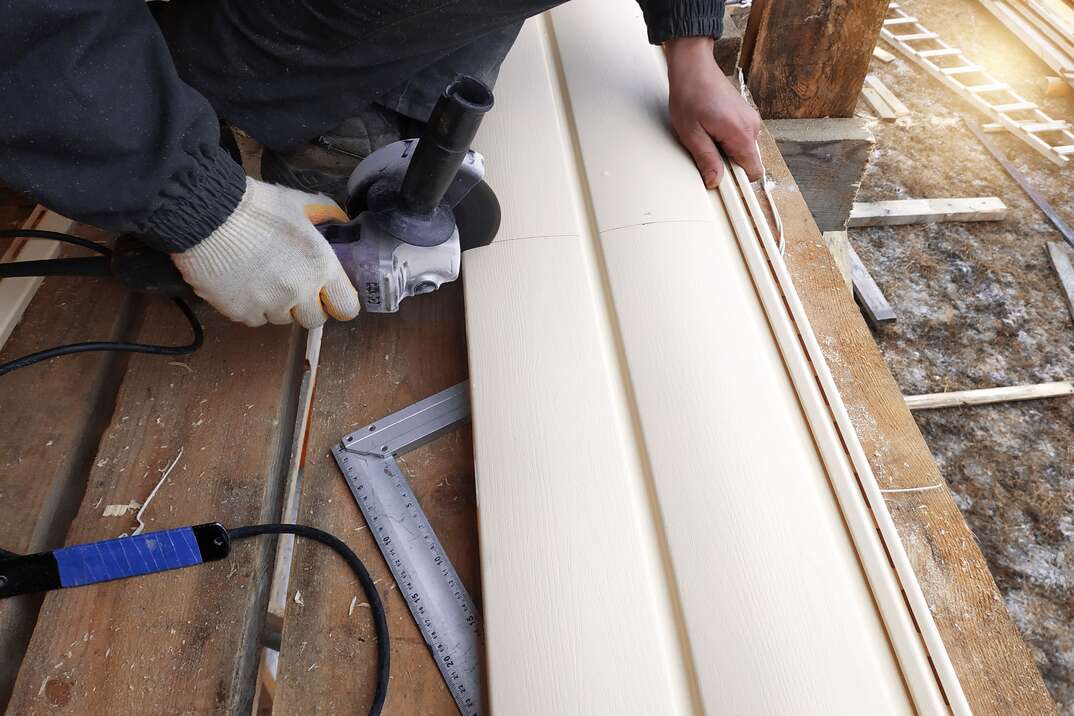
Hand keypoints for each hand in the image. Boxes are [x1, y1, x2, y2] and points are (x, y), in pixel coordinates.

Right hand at [172, 177, 360, 328]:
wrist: (207, 215)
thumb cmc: (256, 206)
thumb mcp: (298, 202)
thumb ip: (325, 214)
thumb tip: (341, 222)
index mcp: (320, 267)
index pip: (346, 308)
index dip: (337, 301)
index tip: (328, 294)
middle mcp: (299, 292)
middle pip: (314, 319)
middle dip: (306, 305)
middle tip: (292, 284)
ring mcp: (269, 305)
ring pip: (282, 319)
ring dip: (277, 304)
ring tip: (262, 278)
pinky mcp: (241, 312)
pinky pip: (253, 318)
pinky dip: (251, 306)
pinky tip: (242, 283)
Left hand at [666, 37, 762, 186]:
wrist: (693, 66)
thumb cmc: (690, 94)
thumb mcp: (692, 134)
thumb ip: (706, 160)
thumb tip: (715, 182)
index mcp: (741, 134)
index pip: (753, 171)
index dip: (737, 180)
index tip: (722, 180)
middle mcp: (752, 126)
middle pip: (747, 161)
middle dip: (727, 163)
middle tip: (705, 151)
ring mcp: (750, 119)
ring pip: (742, 149)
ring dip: (725, 150)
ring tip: (705, 135)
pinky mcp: (744, 114)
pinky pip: (739, 137)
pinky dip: (726, 139)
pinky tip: (710, 128)